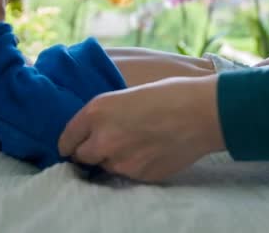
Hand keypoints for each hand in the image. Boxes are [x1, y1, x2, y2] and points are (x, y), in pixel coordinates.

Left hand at [58, 75, 225, 181]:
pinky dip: (134, 166)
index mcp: (96, 111)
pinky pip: (128, 174)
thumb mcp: (125, 93)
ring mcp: (121, 160)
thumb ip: (104, 113)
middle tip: (107, 143)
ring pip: (105, 167)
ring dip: (113, 159)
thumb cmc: (169, 93)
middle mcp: (103, 139)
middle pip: (81, 157)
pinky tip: (150, 150)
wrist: (202, 112)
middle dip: (90, 151)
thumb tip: (93, 130)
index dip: (70, 141)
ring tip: (136, 144)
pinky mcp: (139, 175)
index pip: (66, 138)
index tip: (74, 143)